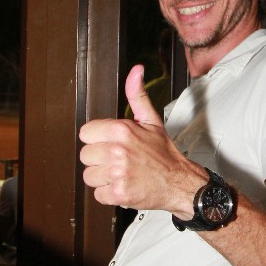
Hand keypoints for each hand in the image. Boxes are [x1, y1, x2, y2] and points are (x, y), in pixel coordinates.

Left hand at [79, 65, 199, 212]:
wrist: (180, 182)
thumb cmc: (164, 154)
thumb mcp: (151, 121)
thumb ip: (137, 95)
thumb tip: (135, 71)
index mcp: (121, 130)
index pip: (86, 133)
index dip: (98, 139)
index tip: (111, 144)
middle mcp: (118, 150)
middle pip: (85, 155)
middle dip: (99, 159)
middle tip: (118, 160)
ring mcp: (118, 173)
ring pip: (89, 175)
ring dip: (103, 177)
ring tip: (121, 173)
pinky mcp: (119, 193)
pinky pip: (98, 194)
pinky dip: (109, 194)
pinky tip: (123, 185)